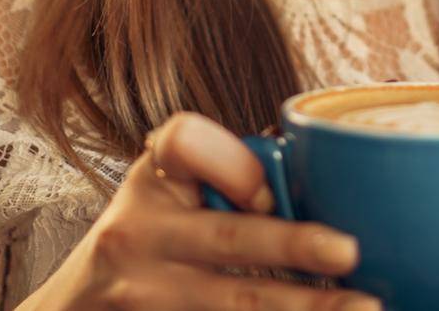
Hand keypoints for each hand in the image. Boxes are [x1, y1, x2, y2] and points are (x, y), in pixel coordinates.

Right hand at [18, 111, 380, 310]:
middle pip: (226, 238)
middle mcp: (139, 234)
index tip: (271, 192)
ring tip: (364, 306)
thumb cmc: (145, 234)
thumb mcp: (164, 189)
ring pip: (235, 303)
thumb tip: (324, 164)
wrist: (74, 308)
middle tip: (349, 250)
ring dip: (303, 307)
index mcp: (152, 179)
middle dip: (292, 244)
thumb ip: (224, 172)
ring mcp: (143, 293)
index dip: (234, 165)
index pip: (187, 143)